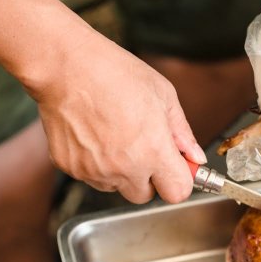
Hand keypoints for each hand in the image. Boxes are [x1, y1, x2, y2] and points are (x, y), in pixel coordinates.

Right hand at [34, 31, 204, 204]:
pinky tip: (94, 135)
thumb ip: (182, 133)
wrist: (65, 66)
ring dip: (121, 172)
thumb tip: (195, 157)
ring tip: (114, 135)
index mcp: (153, 150)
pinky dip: (96, 163)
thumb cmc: (113, 72)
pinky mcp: (72, 169)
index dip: (179, 180)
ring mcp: (95, 171)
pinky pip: (92, 177)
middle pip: (145, 196)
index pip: (178, 192)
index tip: (176, 168)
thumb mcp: (162, 94)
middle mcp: (124, 167)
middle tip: (142, 147)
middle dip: (148, 178)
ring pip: (117, 187)